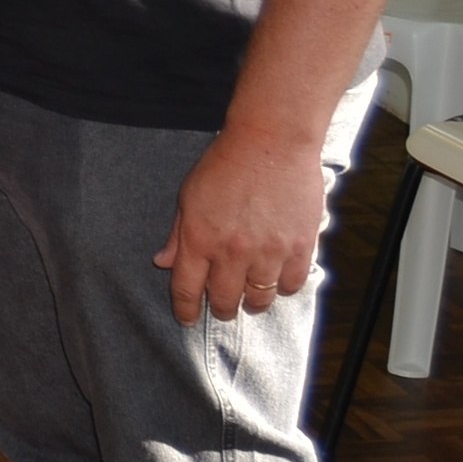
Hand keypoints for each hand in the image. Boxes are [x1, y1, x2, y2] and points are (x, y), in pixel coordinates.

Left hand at [155, 122, 326, 324]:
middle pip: (224, 300)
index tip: (187, 319)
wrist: (270, 142)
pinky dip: (284, 288)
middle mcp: (231, 251)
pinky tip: (279, 281)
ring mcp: (267, 251)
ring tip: (251, 300)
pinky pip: (292, 284)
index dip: (186, 310)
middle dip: (221, 310)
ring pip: (260, 298)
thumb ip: (177, 235)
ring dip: (253, 303)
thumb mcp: (188, 197)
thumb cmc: (225, 165)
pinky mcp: (299, 246)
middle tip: (223, 310)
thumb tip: (163, 263)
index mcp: (198, 239)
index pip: (186, 289)